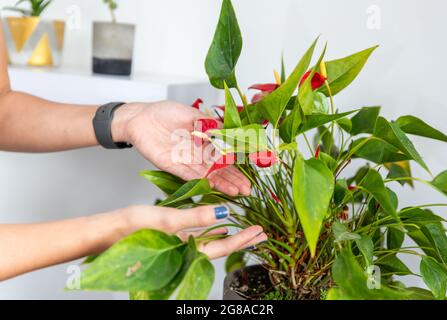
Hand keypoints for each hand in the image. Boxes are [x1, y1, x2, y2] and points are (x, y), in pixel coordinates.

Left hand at [112, 101, 250, 195]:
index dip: (238, 163)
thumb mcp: (192, 114)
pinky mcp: (173, 167)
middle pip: (219, 170)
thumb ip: (209, 124)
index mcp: (205, 140)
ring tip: (236, 192)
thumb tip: (228, 132)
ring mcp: (187, 162)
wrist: (140, 117)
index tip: (251, 169)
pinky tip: (214, 188)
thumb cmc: (165, 112)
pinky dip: (201, 182)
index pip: (226, 155)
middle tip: (247, 189)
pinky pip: (189, 176)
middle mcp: (198, 154)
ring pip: (207, 176)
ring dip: (222, 184)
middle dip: (233, 179)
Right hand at [121, 205, 266, 258]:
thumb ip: (197, 218)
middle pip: (221, 245)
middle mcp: (187, 250)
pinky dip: (212, 226)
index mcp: (188, 251)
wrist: (107, 231)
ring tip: (246, 227)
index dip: (243, 240)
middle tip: (261, 232)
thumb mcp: (168, 220)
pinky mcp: (173, 236)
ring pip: (212, 238)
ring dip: (230, 231)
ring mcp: (180, 244)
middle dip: (242, 239)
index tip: (259, 231)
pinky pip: (199, 232)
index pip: (223, 247)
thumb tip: (225, 213)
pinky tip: (218, 222)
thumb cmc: (132, 229)